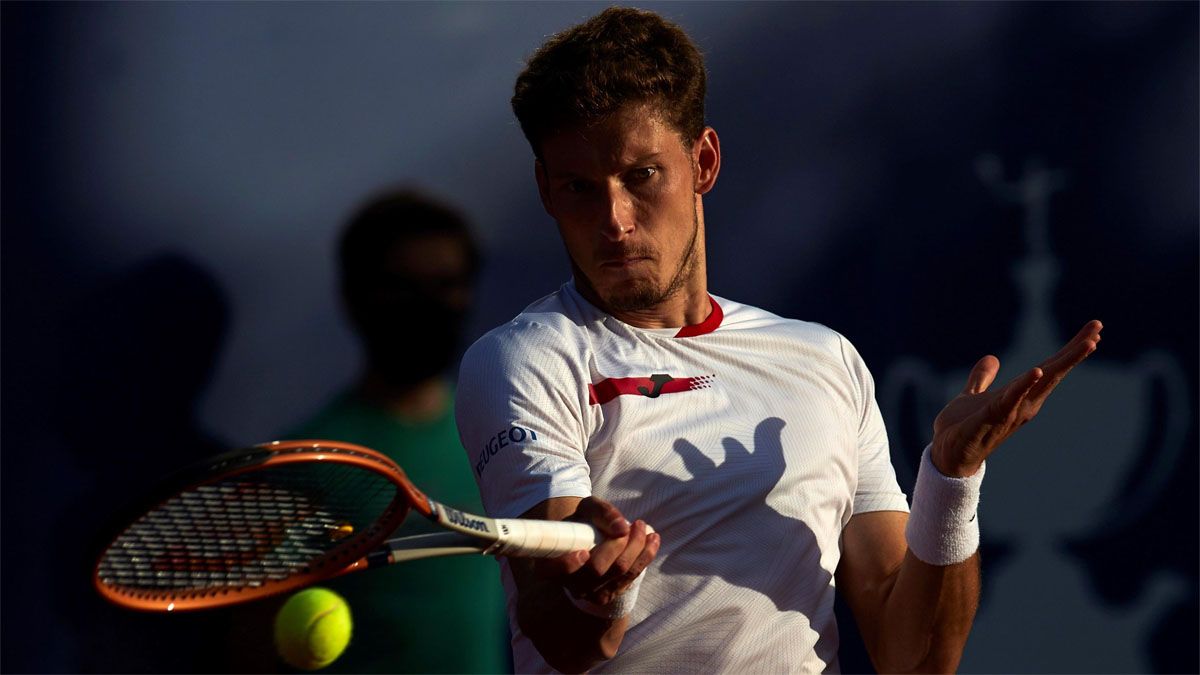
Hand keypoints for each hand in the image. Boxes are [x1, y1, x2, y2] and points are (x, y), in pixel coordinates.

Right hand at [534, 497, 659, 607]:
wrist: (588, 538)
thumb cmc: (583, 520)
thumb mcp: (588, 508)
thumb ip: (602, 512)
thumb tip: (622, 529)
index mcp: (549, 563)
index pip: (553, 569)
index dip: (567, 565)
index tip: (583, 553)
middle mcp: (568, 583)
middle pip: (597, 569)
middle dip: (619, 545)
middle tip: (633, 524)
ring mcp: (589, 593)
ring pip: (618, 573)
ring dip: (637, 548)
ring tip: (642, 527)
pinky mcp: (609, 594)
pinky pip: (630, 578)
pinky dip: (645, 557)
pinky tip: (653, 539)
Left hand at [931, 320, 1102, 476]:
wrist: (947, 455)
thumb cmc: (963, 429)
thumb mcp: (972, 396)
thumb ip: (982, 378)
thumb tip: (992, 358)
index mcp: (1020, 396)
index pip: (1049, 368)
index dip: (1069, 351)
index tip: (1093, 331)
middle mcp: (1023, 404)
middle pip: (1054, 372)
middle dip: (1075, 351)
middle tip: (1097, 329)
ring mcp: (1011, 411)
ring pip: (1042, 383)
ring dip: (1063, 363)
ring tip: (1086, 344)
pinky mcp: (991, 418)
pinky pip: (1009, 400)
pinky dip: (1023, 385)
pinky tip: (1036, 371)